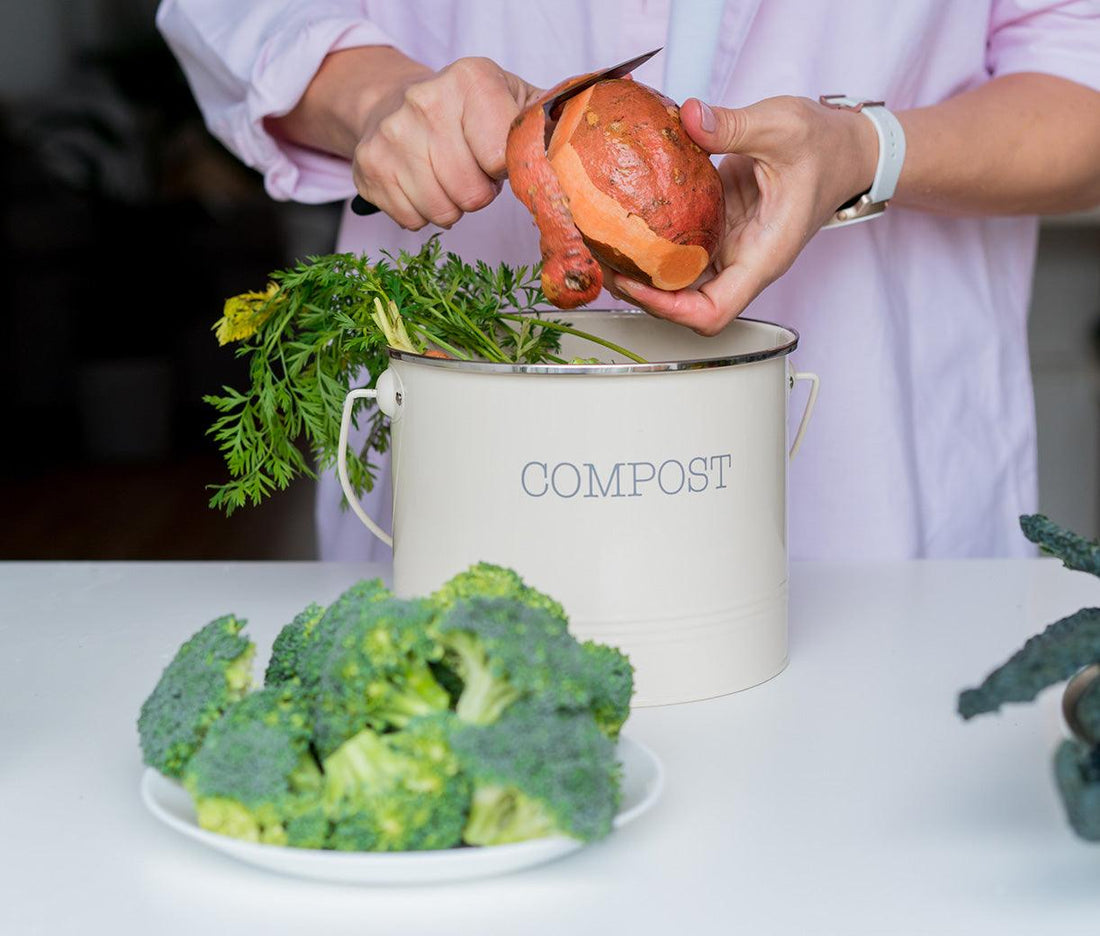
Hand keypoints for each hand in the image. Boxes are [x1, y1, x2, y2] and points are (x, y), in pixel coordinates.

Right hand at [352, 56, 541, 229]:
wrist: (397, 101)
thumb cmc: (470, 111)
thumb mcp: (515, 102)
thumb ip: (547, 128)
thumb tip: (575, 155)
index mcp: (471, 80)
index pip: (499, 158)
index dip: (504, 171)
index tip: (498, 158)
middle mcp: (425, 101)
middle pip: (470, 193)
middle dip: (478, 194)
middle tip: (472, 172)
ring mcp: (391, 134)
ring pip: (441, 212)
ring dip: (452, 207)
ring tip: (448, 178)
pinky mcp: (369, 166)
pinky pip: (412, 220)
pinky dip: (422, 214)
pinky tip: (422, 185)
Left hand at [608, 96, 878, 334]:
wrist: (845, 148)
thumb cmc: (825, 146)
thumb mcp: (783, 125)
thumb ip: (734, 125)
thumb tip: (690, 117)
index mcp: (763, 256)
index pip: (712, 312)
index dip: (669, 309)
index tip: (635, 282)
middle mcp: (744, 263)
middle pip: (687, 307)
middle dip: (644, 294)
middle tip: (607, 261)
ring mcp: (731, 250)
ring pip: (681, 284)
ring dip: (644, 273)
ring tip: (608, 246)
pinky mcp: (721, 232)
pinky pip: (682, 253)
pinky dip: (654, 246)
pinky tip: (628, 226)